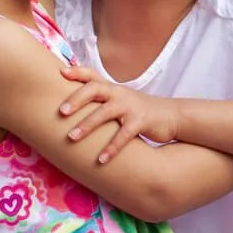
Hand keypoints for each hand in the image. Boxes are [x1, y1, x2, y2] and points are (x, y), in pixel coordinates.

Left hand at [59, 66, 178, 162]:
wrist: (171, 116)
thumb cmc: (139, 111)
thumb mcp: (120, 100)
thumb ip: (102, 99)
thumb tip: (74, 104)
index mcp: (112, 89)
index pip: (92, 75)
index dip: (77, 72)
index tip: (61, 73)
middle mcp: (119, 94)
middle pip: (94, 90)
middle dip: (76, 99)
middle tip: (61, 112)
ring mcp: (130, 106)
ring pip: (105, 113)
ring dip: (87, 125)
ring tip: (72, 138)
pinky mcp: (141, 121)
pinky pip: (123, 135)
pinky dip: (112, 148)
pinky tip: (101, 160)